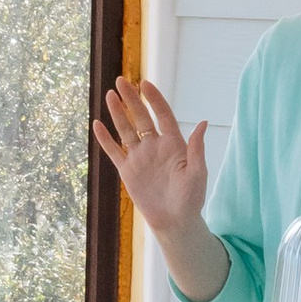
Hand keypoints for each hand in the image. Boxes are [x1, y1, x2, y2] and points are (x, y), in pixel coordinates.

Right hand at [92, 74, 208, 236]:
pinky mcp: (127, 170)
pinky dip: (105, 139)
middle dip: (131, 99)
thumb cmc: (191, 198)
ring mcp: (139, 157)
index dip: (154, 100)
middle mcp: (155, 146)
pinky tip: (97, 124)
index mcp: (173, 144)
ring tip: (109, 95)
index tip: (145, 84)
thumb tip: (203, 122)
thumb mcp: (197, 173)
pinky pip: (114, 151)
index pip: (163, 115)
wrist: (175, 221)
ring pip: (126, 130)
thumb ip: (197, 148)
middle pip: (141, 117)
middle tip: (121, 80)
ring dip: (118, 113)